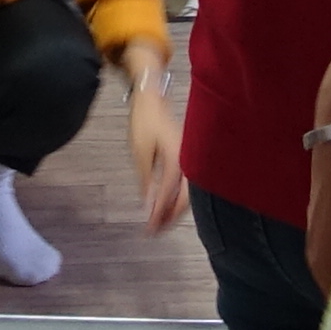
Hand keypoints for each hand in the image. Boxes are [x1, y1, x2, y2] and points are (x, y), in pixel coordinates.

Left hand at [128, 72, 188, 234]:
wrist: (152, 98)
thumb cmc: (145, 121)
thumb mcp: (140, 152)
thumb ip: (146, 180)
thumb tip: (148, 204)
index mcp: (177, 158)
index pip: (170, 193)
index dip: (161, 213)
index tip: (151, 230)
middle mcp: (188, 161)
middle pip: (185, 198)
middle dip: (171, 217)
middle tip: (156, 231)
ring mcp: (190, 159)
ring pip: (188, 193)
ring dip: (174, 210)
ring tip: (160, 223)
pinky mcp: (187, 158)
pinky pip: (186, 183)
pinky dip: (176, 197)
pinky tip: (167, 204)